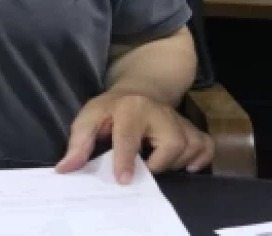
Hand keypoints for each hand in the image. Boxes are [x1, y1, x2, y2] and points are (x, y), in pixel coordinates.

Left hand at [55, 91, 213, 182]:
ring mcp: (179, 120)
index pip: (129, 136)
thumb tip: (66, 169)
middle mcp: (160, 112)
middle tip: (144, 167)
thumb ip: (78, 143)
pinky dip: (199, 159)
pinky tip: (184, 166)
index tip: (124, 180)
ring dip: (175, 163)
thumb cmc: (112, 110)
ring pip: (190, 147)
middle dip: (158, 163)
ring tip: (157, 163)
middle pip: (172, 143)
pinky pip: (205, 146)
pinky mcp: (191, 128)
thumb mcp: (90, 117)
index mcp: (131, 109)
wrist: (139, 91)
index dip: (126, 159)